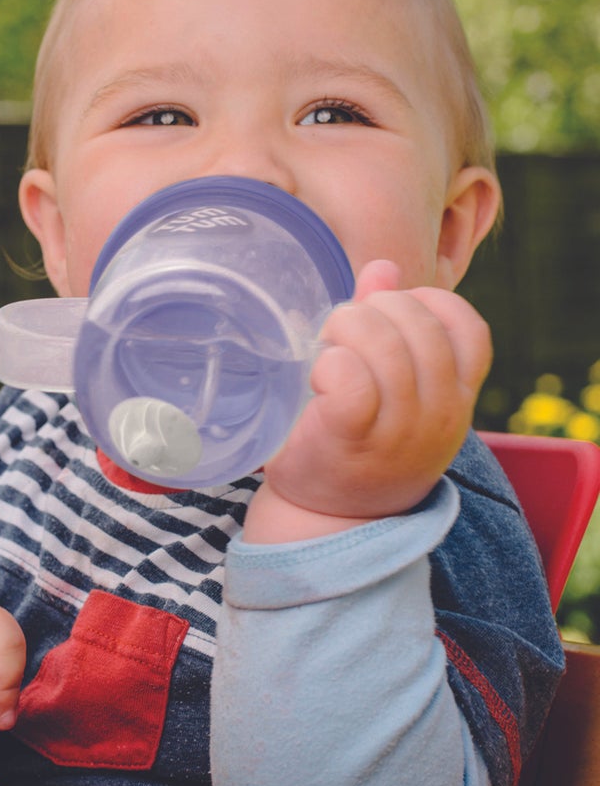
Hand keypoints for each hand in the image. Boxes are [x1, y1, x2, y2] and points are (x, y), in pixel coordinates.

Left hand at [247, 260, 491, 541]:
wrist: (330, 518)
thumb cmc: (360, 441)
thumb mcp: (392, 386)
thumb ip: (388, 322)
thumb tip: (383, 267)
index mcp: (456, 394)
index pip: (468, 327)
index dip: (425, 303)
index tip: (387, 318)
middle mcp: (440, 413)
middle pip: (417, 324)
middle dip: (370, 310)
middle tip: (340, 334)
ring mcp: (399, 430)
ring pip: (382, 344)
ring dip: (343, 331)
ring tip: (325, 351)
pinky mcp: (351, 438)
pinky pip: (351, 379)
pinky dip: (329, 364)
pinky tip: (317, 378)